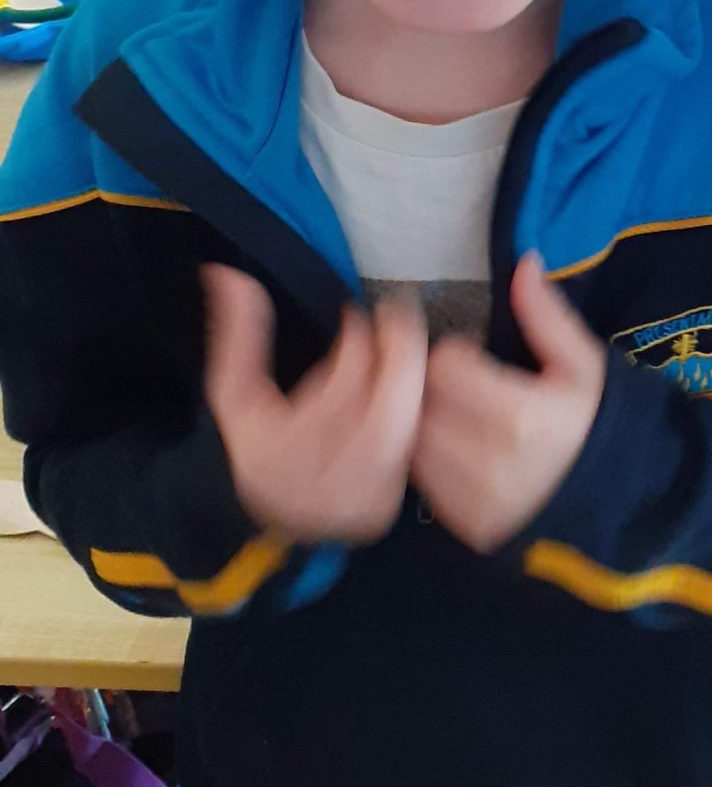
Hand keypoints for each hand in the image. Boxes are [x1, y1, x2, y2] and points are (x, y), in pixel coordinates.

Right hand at [203, 265, 425, 544]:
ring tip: (403, 349)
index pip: (340, 387)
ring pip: (405, 433)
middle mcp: (321, 485)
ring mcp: (356, 503)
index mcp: (278, 454)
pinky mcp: (382, 511)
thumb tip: (223, 273)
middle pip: (385, 415)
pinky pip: (412, 454)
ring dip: (409, 383)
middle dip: (400, 356)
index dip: (356, 341)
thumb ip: (236, 331)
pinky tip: (404, 391)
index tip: (354, 314)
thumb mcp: (233, 390)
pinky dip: (412, 417)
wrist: (262, 513)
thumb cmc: (251, 441)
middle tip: (399, 316)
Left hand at [410, 255, 606, 553]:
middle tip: (459, 386)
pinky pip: (422, 482)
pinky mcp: (466, 525)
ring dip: (424, 424)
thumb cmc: (594, 421)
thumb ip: (546, 316)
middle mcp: (491, 461)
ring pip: (412, 444)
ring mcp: (475, 500)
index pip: (443, 367)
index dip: (453, 354)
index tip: (473, 357)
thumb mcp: (581, 364)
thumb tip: (523, 263)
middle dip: (431, 388)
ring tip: (457, 418)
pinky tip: (459, 452)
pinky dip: (429, 462)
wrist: (617, 499)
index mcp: (521, 415)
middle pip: (420, 405)